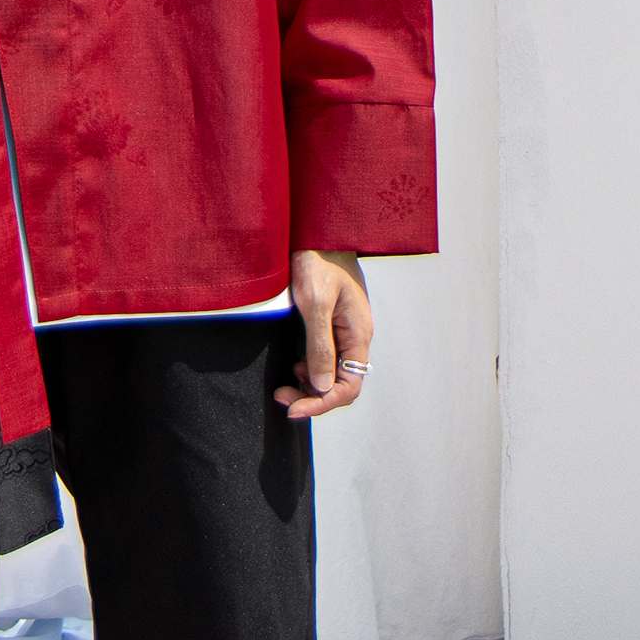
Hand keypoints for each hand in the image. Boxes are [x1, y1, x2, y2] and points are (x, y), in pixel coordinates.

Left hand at [275, 249, 372, 420]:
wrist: (317, 229)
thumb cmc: (317, 259)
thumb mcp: (315, 302)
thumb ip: (319, 345)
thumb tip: (322, 387)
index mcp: (358, 333)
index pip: (349, 385)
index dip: (322, 403)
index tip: (293, 409)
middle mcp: (355, 335)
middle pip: (341, 383)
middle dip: (313, 396)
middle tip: (282, 398)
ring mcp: (345, 329)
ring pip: (333, 372)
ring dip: (310, 385)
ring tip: (284, 384)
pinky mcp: (333, 322)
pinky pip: (327, 356)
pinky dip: (310, 368)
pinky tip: (294, 365)